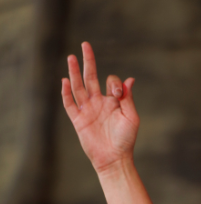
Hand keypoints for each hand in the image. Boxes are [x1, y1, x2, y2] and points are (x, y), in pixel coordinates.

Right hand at [61, 42, 138, 173]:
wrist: (114, 159)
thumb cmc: (126, 140)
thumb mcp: (131, 117)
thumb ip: (128, 98)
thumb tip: (130, 79)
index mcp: (113, 102)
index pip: (109, 82)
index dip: (114, 83)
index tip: (117, 93)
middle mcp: (98, 103)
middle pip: (90, 78)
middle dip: (88, 62)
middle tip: (85, 45)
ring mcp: (87, 110)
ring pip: (78, 87)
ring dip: (74, 72)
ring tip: (71, 57)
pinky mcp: (78, 119)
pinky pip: (69, 103)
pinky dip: (66, 93)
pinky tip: (65, 80)